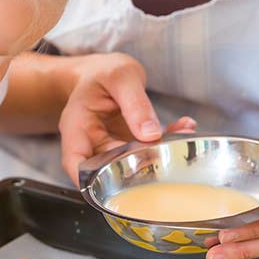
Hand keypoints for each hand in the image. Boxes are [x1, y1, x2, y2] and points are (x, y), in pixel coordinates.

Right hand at [59, 52, 194, 182]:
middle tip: (165, 155)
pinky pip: (145, 150)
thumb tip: (151, 134)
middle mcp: (90, 142)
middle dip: (137, 167)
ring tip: (182, 135)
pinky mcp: (126, 145)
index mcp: (77, 126)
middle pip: (106, 168)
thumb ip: (135, 104)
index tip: (117, 187)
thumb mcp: (120, 77)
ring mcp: (109, 146)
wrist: (104, 71)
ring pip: (130, 162)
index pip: (75, 162)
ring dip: (157, 154)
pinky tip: (183, 127)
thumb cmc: (103, 72)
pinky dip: (165, 142)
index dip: (90, 181)